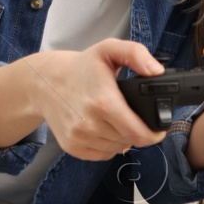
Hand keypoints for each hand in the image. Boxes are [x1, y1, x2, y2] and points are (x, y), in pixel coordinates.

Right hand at [23, 40, 165, 161]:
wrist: (44, 81)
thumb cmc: (82, 66)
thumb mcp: (109, 49)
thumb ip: (136, 54)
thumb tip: (157, 72)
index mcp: (103, 102)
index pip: (139, 133)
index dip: (154, 134)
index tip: (159, 128)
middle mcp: (89, 124)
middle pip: (130, 141)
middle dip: (138, 131)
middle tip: (133, 114)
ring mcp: (79, 137)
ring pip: (117, 148)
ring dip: (123, 138)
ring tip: (117, 118)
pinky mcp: (71, 146)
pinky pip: (102, 154)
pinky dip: (109, 145)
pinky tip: (105, 128)